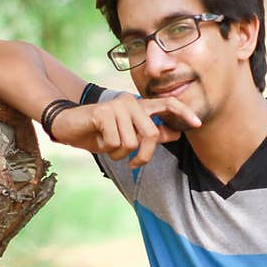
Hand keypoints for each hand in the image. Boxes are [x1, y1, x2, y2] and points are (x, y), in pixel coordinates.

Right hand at [52, 93, 201, 166]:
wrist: (69, 125)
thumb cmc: (100, 132)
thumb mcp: (128, 136)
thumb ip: (151, 134)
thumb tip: (176, 134)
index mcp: (139, 106)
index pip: (167, 104)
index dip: (184, 113)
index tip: (197, 124)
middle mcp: (131, 102)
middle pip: (151, 135)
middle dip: (144, 156)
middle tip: (134, 164)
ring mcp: (117, 106)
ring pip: (131, 143)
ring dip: (118, 153)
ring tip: (108, 144)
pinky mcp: (103, 113)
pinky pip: (115, 142)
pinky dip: (107, 148)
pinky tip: (99, 139)